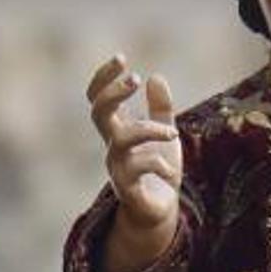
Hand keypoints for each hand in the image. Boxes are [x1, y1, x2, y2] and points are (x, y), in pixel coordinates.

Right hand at [86, 54, 181, 229]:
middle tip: (134, 78)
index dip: (104, 78)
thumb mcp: (164, 134)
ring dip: (147, 130)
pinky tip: (171, 170)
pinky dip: (158, 165)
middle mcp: (113, 146)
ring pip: (120, 141)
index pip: (98, 99)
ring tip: (172, 132)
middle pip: (98, 113)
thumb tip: (156, 77)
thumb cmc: (158, 171)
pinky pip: (138, 170)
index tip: (121, 58)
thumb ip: (161, 108)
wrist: (159, 213)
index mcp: (119, 131)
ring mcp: (118, 168)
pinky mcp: (128, 190)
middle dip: (113, 93)